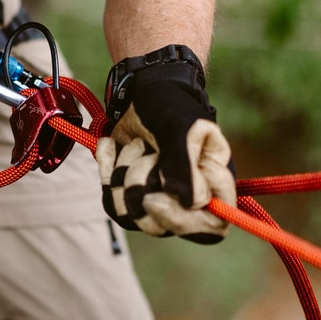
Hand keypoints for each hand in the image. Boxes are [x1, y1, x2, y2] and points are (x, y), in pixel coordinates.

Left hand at [95, 47, 235, 242]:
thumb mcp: (180, 129)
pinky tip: (113, 146)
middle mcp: (188, 199)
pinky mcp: (130, 195)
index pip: (210, 227)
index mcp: (214, 183)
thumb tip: (190, 203)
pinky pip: (111, 201)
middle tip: (147, 152)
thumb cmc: (171, 105)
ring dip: (124, 173)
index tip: (154, 197)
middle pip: (160, 224)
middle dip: (142, 183)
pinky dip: (107, 169)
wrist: (142, 92)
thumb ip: (184, 165)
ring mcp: (158, 199)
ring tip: (136, 145)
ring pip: (131, 214)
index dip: (180, 219)